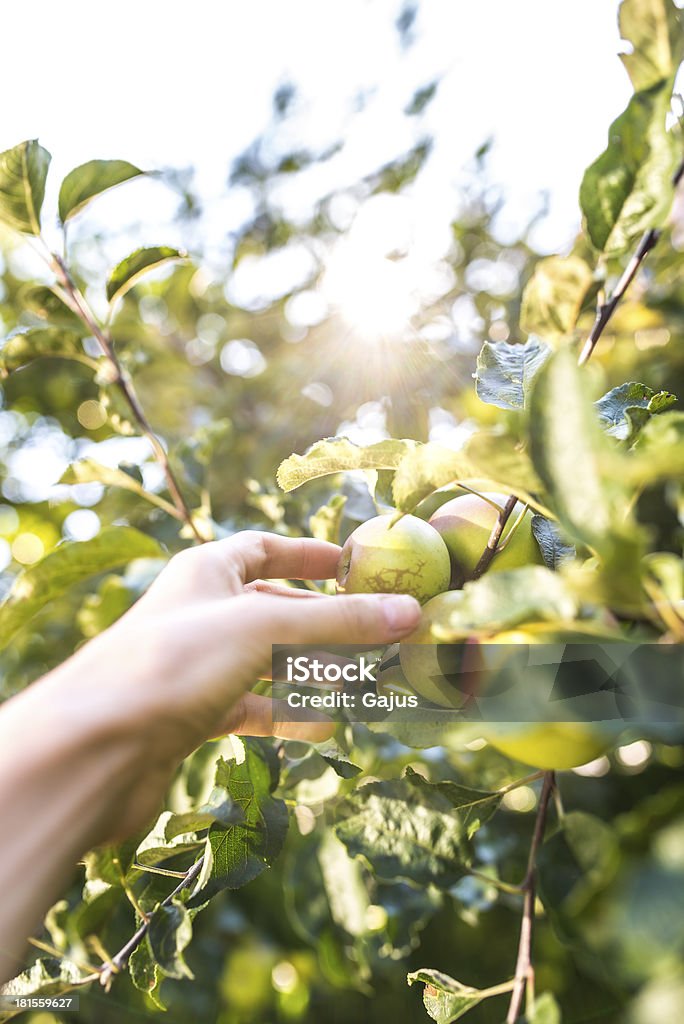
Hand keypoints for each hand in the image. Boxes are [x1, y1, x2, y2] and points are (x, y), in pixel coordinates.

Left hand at [42, 531, 420, 837]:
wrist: (93, 749)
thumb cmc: (171, 664)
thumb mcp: (264, 629)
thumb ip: (338, 623)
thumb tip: (410, 613)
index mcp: (206, 571)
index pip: (264, 548)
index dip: (309, 555)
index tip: (354, 565)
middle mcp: (201, 613)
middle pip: (277, 609)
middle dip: (328, 624)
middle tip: (382, 636)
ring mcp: (197, 666)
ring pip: (269, 662)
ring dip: (315, 672)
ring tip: (366, 685)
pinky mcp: (194, 715)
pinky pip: (254, 706)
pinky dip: (288, 713)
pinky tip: (323, 727)